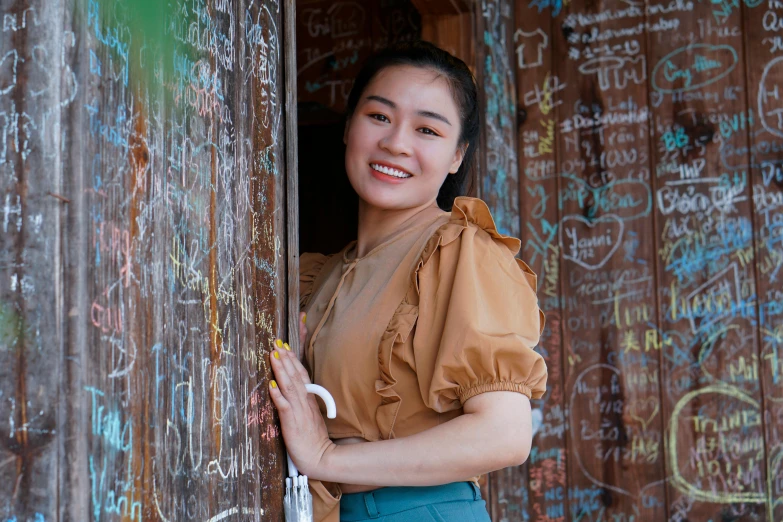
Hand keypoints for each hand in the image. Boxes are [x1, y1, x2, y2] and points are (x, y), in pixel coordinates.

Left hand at [269, 313, 334, 477]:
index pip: (302, 374)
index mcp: (309, 400)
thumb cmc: (313, 440)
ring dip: (281, 370)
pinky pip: (285, 406)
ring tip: (274, 355)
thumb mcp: (311, 417)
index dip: (294, 360)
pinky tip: (271, 385)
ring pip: (290, 386)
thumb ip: (305, 403)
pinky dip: (278, 395)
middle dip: (286, 359)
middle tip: (277, 343)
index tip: (285, 346)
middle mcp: (305, 402)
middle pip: (295, 376)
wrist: (321, 458)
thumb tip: (294, 391)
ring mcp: (299, 411)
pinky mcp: (293, 422)